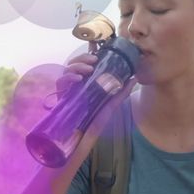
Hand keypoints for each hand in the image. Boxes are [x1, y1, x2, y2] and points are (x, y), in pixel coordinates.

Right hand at [57, 52, 137, 171]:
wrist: (79, 146)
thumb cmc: (93, 127)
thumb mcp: (109, 107)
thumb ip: (119, 93)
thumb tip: (133, 78)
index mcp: (86, 86)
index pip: (85, 65)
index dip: (88, 53)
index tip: (97, 47)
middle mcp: (75, 87)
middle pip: (74, 65)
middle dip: (82, 59)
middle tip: (93, 61)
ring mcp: (67, 93)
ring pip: (67, 71)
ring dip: (76, 66)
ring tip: (87, 69)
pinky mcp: (60, 99)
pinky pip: (60, 83)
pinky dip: (68, 78)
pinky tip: (77, 80)